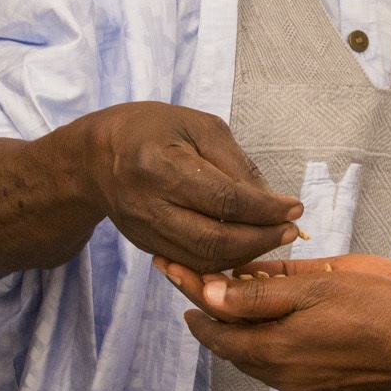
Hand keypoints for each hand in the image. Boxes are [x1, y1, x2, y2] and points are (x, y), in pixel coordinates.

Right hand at [87, 102, 302, 272]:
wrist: (95, 157)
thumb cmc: (152, 130)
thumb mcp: (198, 127)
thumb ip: (237, 164)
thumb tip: (273, 202)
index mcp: (159, 166)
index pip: (224, 200)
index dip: (264, 210)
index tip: (295, 208)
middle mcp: (148, 205)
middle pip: (215, 240)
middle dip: (261, 240)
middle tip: (292, 231)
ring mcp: (144, 232)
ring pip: (205, 260)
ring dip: (247, 254)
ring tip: (274, 238)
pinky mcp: (146, 246)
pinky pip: (193, 264)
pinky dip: (225, 260)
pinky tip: (246, 245)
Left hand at [152, 255, 390, 390]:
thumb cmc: (385, 310)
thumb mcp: (320, 287)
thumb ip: (261, 295)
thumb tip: (209, 295)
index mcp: (275, 349)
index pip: (213, 324)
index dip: (189, 293)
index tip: (169, 268)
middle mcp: (283, 375)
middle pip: (228, 344)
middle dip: (208, 312)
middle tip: (191, 278)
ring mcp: (305, 386)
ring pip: (253, 357)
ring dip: (237, 328)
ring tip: (226, 297)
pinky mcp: (326, 390)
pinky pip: (281, 366)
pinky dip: (266, 341)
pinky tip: (275, 322)